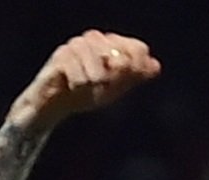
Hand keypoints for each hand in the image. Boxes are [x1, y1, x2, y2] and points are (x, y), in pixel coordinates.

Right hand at [14, 28, 159, 125]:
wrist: (53, 108)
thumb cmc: (83, 95)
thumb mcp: (112, 89)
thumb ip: (133, 76)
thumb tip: (155, 66)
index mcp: (110, 46)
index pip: (133, 47)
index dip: (137, 60)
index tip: (136, 74)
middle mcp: (93, 41)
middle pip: (113, 48)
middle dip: (115, 69)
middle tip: (108, 82)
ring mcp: (74, 48)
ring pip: (93, 54)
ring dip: (96, 73)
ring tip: (92, 85)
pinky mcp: (58, 59)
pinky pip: (74, 63)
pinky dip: (78, 78)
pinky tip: (76, 86)